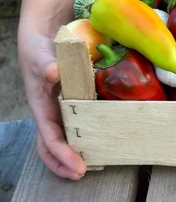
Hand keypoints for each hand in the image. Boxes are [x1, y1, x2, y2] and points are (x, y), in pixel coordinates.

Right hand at [18, 26, 86, 179]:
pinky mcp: (70, 103)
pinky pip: (74, 124)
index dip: (62, 153)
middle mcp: (49, 112)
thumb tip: (54, 72)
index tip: (77, 165)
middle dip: (63, 163)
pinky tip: (97, 141)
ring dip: (71, 154)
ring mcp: (58, 109)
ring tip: (89, 166)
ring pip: (61, 138)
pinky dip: (83, 136)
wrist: (43, 39)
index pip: (49, 137)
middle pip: (52, 145)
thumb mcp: (42, 56)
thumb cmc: (40, 50)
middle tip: (82, 173)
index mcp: (41, 107)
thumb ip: (47, 64)